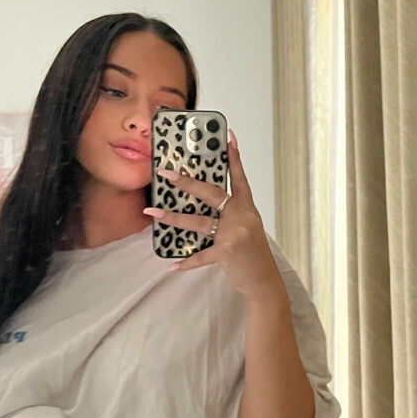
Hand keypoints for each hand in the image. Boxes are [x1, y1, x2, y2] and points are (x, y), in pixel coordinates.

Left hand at [143, 129, 282, 302]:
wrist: (264, 280)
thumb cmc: (253, 253)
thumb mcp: (247, 227)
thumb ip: (230, 214)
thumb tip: (202, 205)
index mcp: (247, 207)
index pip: (239, 177)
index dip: (234, 157)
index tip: (228, 137)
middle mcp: (242, 216)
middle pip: (212, 193)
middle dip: (187, 183)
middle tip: (167, 173)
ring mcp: (235, 233)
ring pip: (199, 221)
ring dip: (173, 217)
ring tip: (153, 213)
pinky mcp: (227, 252)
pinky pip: (201, 256)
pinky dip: (186, 262)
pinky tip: (171, 265)